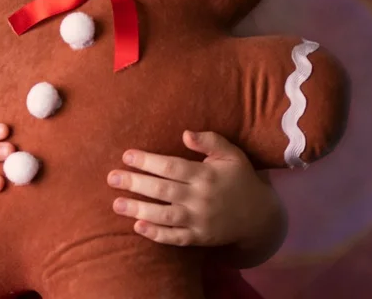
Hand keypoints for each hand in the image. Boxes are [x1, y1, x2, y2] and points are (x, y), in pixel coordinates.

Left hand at [107, 130, 277, 247]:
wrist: (260, 216)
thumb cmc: (240, 179)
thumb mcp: (231, 154)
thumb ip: (210, 141)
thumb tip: (185, 133)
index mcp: (205, 175)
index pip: (172, 166)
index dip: (148, 161)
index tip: (126, 156)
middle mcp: (201, 198)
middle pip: (163, 190)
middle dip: (135, 183)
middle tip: (111, 178)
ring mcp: (200, 220)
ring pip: (165, 215)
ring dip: (139, 209)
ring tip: (116, 203)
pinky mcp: (199, 238)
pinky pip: (175, 238)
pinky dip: (156, 234)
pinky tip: (137, 227)